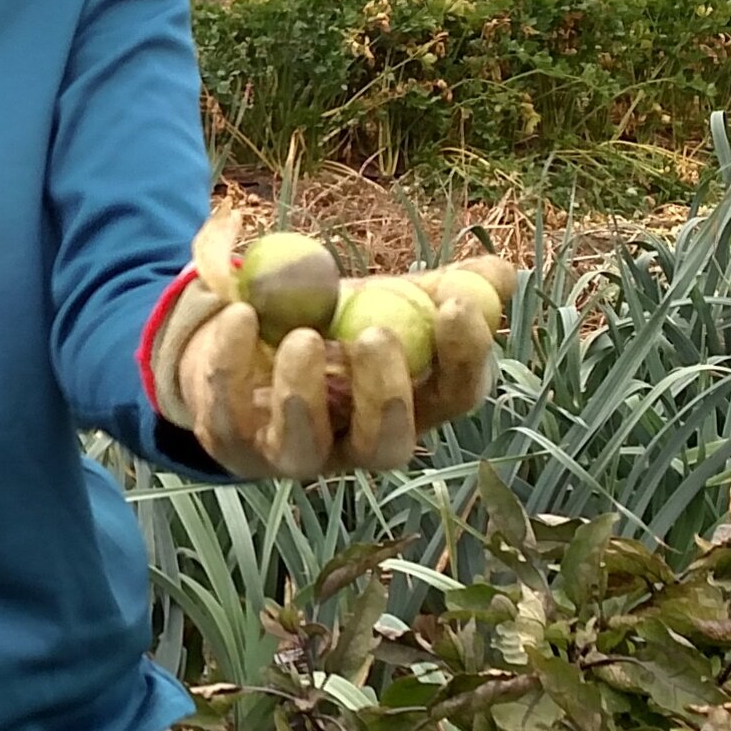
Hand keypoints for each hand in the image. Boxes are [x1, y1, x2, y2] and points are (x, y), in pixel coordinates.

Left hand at [150, 214, 514, 479]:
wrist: (237, 328)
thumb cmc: (330, 316)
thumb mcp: (384, 295)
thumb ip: (439, 283)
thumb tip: (500, 276)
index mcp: (410, 404)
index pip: (456, 396)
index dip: (464, 356)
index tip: (455, 304)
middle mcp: (357, 444)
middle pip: (387, 444)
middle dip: (386, 395)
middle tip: (376, 335)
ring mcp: (295, 454)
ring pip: (304, 450)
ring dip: (304, 394)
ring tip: (303, 334)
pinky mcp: (234, 448)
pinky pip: (229, 420)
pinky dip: (232, 365)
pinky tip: (239, 314)